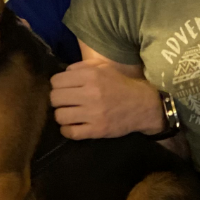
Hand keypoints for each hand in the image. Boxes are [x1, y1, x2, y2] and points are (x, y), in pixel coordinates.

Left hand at [50, 60, 164, 138]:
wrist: (143, 106)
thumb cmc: (121, 85)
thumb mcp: (104, 68)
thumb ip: (82, 67)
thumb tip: (63, 74)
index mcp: (91, 76)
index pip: (56, 81)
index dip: (57, 85)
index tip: (64, 88)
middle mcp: (91, 94)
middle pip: (55, 98)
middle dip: (58, 100)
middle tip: (66, 102)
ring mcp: (94, 114)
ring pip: (59, 116)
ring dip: (62, 115)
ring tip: (70, 114)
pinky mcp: (97, 130)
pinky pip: (70, 132)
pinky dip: (67, 130)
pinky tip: (73, 126)